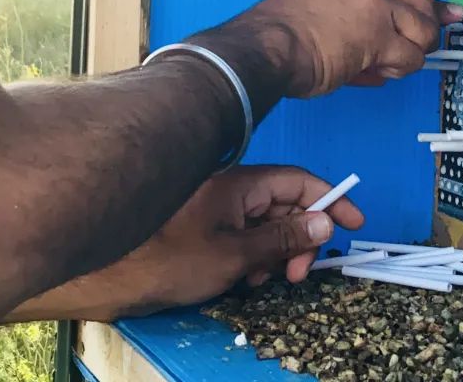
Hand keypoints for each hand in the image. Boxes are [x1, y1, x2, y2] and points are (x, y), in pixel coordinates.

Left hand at [71, 166, 363, 319]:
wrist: (108, 276)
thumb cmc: (168, 261)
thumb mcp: (234, 256)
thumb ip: (282, 239)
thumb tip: (324, 222)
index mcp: (239, 184)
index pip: (298, 182)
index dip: (330, 200)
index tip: (353, 224)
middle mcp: (229, 189)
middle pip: (284, 203)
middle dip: (300, 237)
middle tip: (300, 273)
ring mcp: (216, 208)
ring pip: (265, 223)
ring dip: (276, 251)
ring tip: (265, 279)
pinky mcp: (205, 227)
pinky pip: (243, 234)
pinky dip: (253, 255)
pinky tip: (245, 278)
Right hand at [238, 0, 462, 97]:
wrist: (264, 48)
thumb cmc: (278, 35)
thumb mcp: (315, 3)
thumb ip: (350, 11)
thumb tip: (383, 42)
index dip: (419, 1)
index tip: (437, 13)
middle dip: (427, 24)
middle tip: (422, 46)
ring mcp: (374, 3)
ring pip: (423, 28)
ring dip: (413, 50)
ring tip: (388, 63)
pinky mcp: (380, 34)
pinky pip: (412, 56)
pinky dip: (402, 69)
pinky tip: (382, 71)